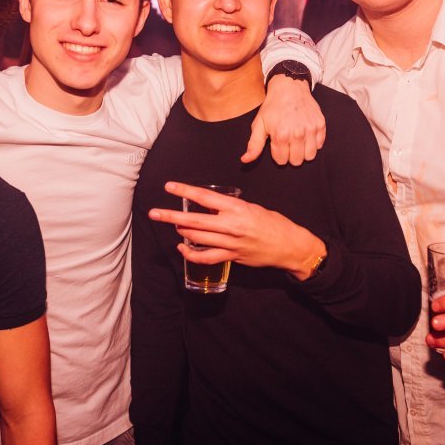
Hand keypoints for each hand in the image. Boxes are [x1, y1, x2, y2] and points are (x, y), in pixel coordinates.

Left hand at [150, 182, 325, 279]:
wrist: (290, 246)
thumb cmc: (274, 224)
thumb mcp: (253, 208)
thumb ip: (232, 208)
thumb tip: (212, 207)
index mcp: (237, 208)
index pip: (204, 197)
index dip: (184, 191)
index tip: (169, 187)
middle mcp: (231, 225)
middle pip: (194, 220)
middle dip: (171, 216)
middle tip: (154, 213)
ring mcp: (231, 243)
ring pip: (197, 238)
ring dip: (181, 231)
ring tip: (172, 225)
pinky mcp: (232, 257)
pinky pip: (206, 257)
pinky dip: (191, 254)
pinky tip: (182, 248)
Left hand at [242, 76, 325, 165]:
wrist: (289, 87)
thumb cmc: (272, 107)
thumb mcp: (259, 124)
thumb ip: (254, 144)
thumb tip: (245, 160)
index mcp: (281, 136)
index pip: (281, 161)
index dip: (278, 154)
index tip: (277, 144)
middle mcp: (297, 134)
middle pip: (296, 161)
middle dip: (291, 155)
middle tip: (287, 144)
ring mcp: (311, 129)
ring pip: (310, 156)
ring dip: (303, 152)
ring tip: (297, 142)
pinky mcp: (320, 125)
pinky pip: (319, 145)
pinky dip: (313, 143)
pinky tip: (306, 135)